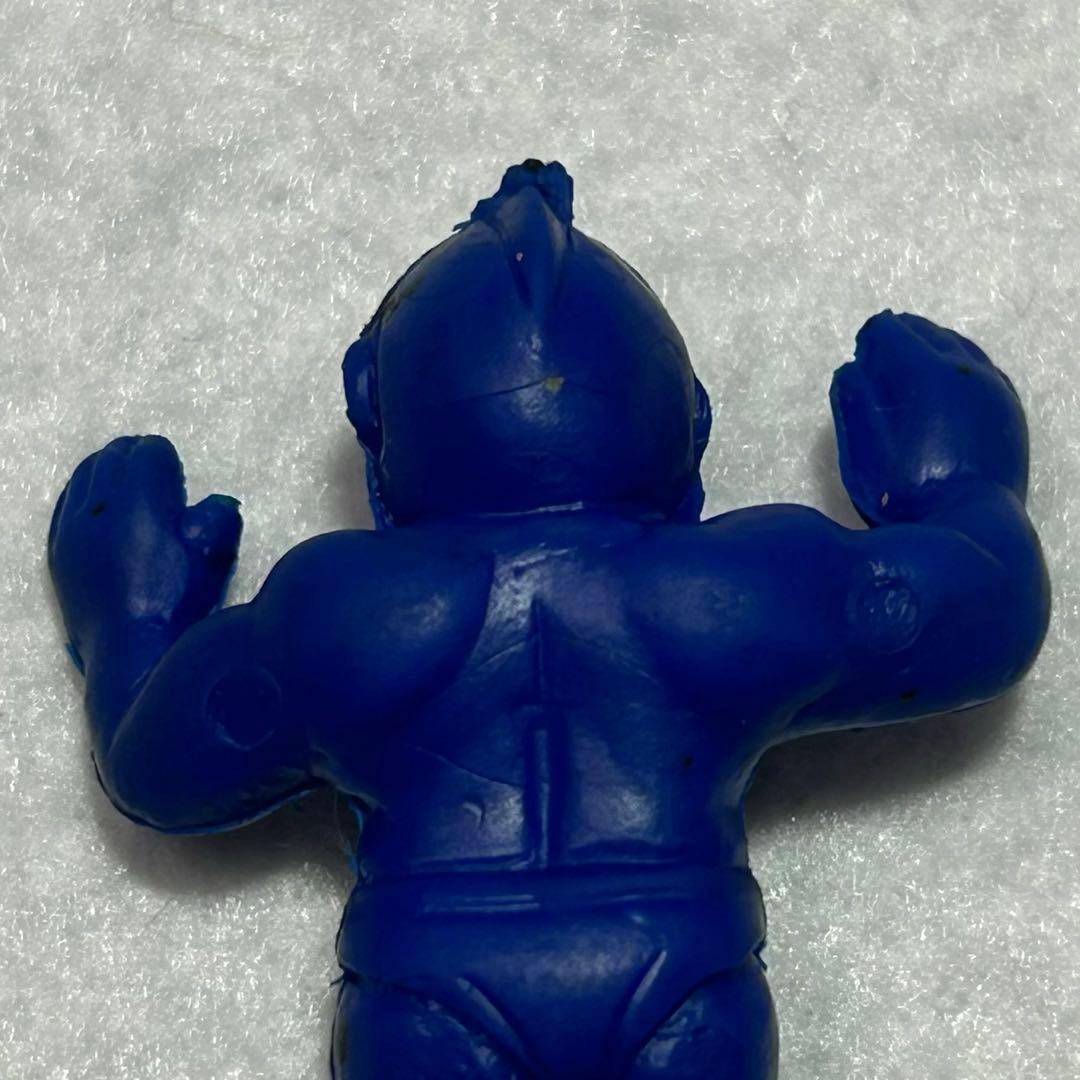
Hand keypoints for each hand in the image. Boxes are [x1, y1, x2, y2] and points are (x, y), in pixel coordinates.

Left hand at [48, 436, 241, 666]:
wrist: (134, 654)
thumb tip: (213, 503)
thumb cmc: (181, 602)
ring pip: (84, 476)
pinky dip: (84, 495)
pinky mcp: (58, 552)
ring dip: (109, 473)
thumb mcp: (217, 555)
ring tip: (130, 491)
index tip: (180, 481)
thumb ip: (219, 516)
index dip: (170, 460)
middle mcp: (99, 505)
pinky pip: (65, 504)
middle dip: (137, 459)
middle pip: (114, 456)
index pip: (150, 452)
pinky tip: (101, 510)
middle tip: (159, 480)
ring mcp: (72, 528)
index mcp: (140, 498)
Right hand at [829, 311, 1027, 525]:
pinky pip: (980, 366)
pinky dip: (956, 364)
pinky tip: (946, 382)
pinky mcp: (1007, 406)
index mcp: (926, 373)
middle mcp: (964, 369)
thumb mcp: (863, 453)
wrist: (972, 524)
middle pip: (925, 332)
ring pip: (956, 345)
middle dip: (898, 339)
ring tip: (909, 366)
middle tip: (879, 358)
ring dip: (929, 348)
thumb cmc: (909, 493)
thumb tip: (851, 370)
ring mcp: (992, 386)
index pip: (890, 332)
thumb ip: (854, 404)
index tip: (860, 354)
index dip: (868, 341)